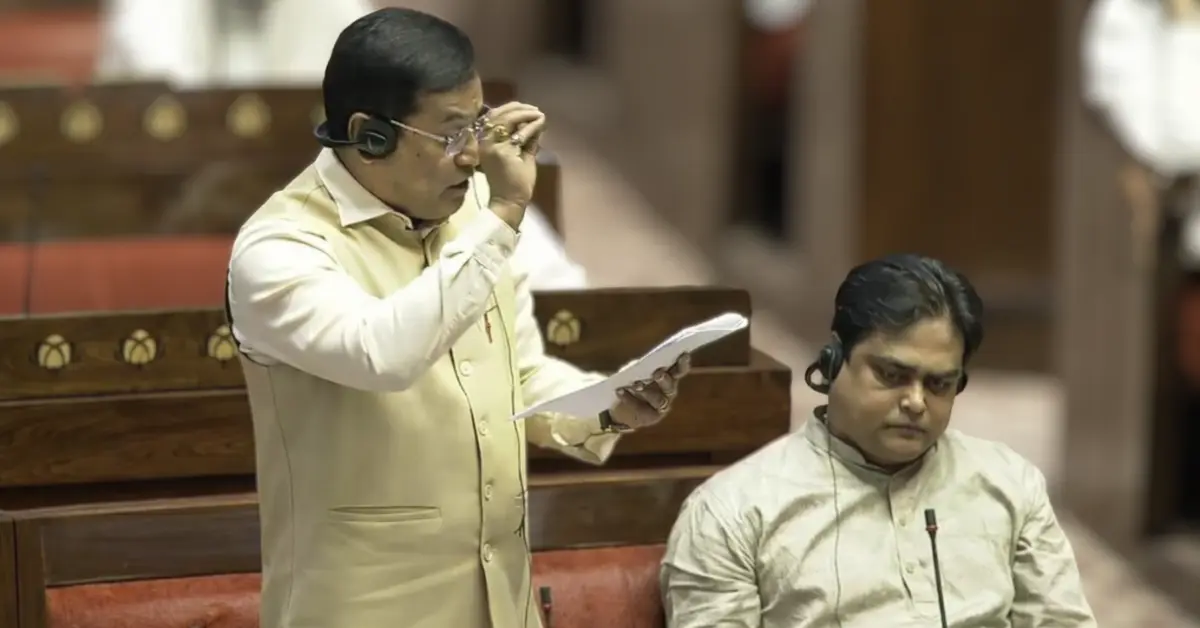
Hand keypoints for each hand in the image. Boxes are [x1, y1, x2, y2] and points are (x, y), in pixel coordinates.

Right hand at [479, 102, 545, 228]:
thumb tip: (535, 120)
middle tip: (535, 110)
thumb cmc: (513, 181)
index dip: (511, 108)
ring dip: (526, 114)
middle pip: (499, 114)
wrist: (509, 201)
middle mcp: (483, 141)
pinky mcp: (502, 151)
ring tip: (539, 115)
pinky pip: (518, 133)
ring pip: (507, 119)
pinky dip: (531, 126)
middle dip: (519, 108)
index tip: (528, 108)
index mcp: (484, 141)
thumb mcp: (520, 154)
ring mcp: (491, 146)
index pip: (493, 116)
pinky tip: (541, 123)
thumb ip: (525, 138)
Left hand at [606, 353, 691, 430]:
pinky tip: (620, 391)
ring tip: (636, 384)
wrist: (620, 408)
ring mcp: (661, 406)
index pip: (679, 370)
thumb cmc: (630, 383)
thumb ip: (638, 367)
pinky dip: (629, 399)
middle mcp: (668, 392)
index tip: (683, 355)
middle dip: (665, 379)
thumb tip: (636, 365)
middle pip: (671, 386)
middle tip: (658, 373)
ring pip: (659, 400)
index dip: (683, 364)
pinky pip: (642, 409)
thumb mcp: (633, 371)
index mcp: (668, 377)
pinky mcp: (651, 417)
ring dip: (648, 391)